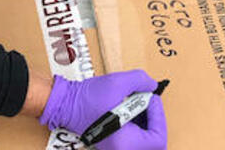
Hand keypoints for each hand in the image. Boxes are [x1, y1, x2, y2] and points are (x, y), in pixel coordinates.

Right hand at [39, 71, 167, 149]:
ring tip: (138, 102)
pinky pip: (133, 140)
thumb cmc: (87, 98)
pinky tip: (130, 108)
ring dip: (146, 121)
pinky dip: (137, 125)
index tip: (151, 99)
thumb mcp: (118, 82)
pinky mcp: (113, 145)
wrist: (64, 104)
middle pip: (153, 142)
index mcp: (125, 143)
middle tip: (148, 101)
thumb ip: (140, 81)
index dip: (159, 116)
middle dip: (155, 120)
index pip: (158, 138)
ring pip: (144, 141)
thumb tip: (152, 86)